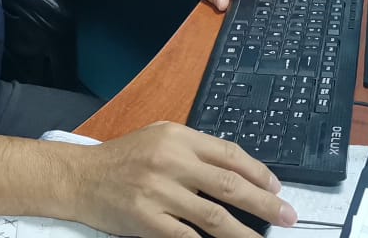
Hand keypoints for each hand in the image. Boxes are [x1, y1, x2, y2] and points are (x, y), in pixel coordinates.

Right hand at [68, 122, 295, 237]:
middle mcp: (171, 162)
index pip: (230, 154)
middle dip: (265, 204)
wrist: (80, 177)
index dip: (259, 173)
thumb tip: (238, 172)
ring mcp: (159, 193)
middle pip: (230, 185)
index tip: (277, 189)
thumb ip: (195, 149)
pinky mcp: (146, 221)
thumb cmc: (123, 158)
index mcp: (178, 138)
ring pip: (214, 217)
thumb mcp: (160, 137)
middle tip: (287, 216)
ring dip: (244, 233)